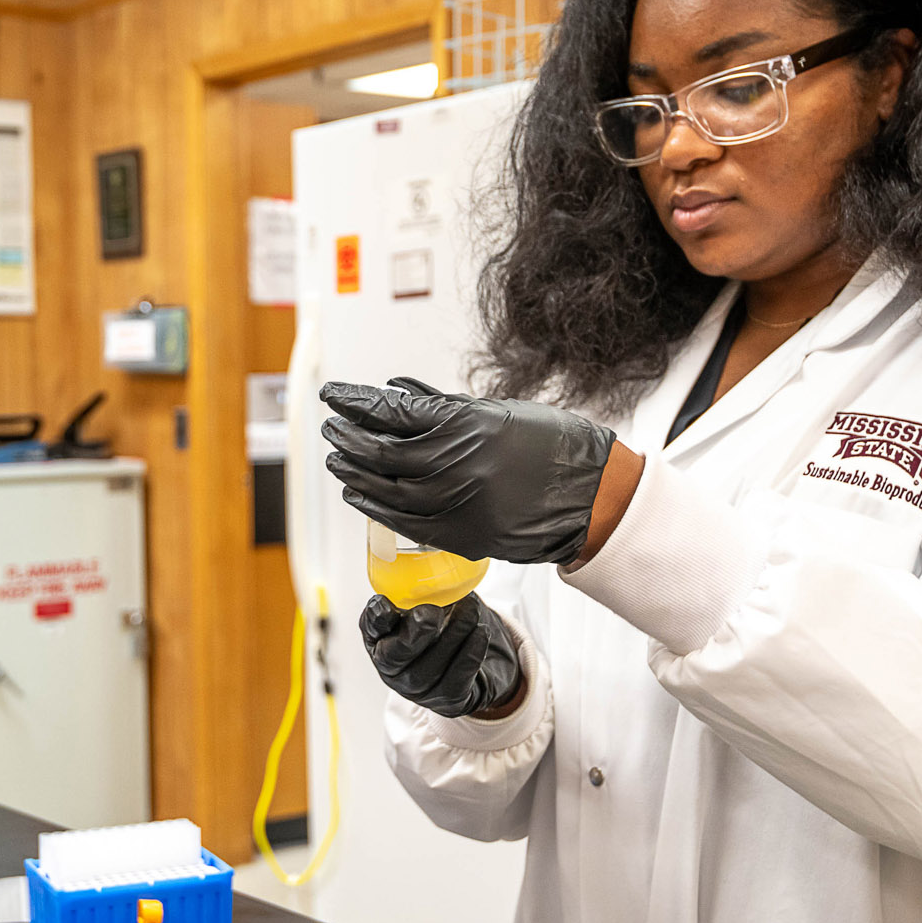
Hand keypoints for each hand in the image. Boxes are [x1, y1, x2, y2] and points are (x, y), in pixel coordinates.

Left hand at [321, 378, 616, 564]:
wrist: (590, 495)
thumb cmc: (550, 446)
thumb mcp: (497, 412)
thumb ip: (442, 404)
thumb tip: (396, 389)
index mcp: (463, 426)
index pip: (390, 411)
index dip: (355, 402)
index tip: (334, 395)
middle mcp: (453, 464)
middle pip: (379, 451)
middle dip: (348, 436)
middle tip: (331, 426)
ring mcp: (454, 502)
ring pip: (384, 488)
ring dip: (353, 471)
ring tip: (337, 458)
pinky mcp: (459, 534)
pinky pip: (402, 521)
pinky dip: (374, 505)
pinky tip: (359, 492)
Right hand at [360, 593, 524, 718]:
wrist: (461, 668)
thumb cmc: (434, 632)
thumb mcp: (417, 610)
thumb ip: (416, 593)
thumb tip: (435, 562)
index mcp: (379, 641)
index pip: (372, 629)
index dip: (375, 618)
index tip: (385, 603)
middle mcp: (393, 669)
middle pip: (398, 654)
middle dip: (416, 631)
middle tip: (433, 611)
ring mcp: (418, 688)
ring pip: (432, 665)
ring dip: (455, 633)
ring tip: (471, 610)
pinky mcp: (446, 699)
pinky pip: (458, 677)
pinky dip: (471, 652)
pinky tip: (480, 632)